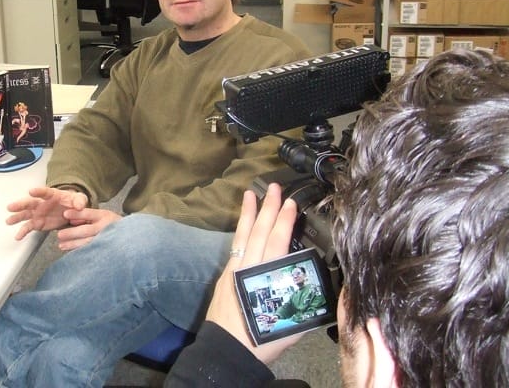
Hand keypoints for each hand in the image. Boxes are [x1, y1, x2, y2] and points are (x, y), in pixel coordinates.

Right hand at [6, 186, 88, 239]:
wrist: (71, 211)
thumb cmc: (73, 202)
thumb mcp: (80, 199)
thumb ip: (79, 201)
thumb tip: (79, 206)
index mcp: (52, 195)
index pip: (44, 192)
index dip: (38, 192)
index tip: (31, 191)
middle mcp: (41, 203)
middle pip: (29, 203)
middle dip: (20, 205)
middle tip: (11, 207)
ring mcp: (37, 213)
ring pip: (25, 214)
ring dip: (17, 217)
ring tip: (8, 221)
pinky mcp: (37, 223)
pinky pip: (28, 227)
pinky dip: (23, 232)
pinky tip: (18, 236)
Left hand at [56, 208, 121, 250]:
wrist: (131, 238)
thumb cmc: (111, 225)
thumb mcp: (101, 216)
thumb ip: (86, 216)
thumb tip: (70, 219)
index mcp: (105, 216)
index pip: (90, 213)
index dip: (77, 214)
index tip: (64, 214)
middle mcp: (106, 228)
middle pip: (88, 230)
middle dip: (72, 233)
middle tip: (59, 234)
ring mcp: (107, 241)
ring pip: (89, 243)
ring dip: (73, 245)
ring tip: (61, 245)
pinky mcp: (106, 252)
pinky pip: (92, 253)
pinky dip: (81, 253)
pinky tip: (72, 255)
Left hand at [205, 183, 299, 364]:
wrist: (227, 351)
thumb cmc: (261, 340)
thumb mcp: (289, 322)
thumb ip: (300, 299)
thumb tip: (314, 283)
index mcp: (264, 278)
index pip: (276, 243)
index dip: (283, 222)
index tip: (290, 204)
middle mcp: (247, 269)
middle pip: (259, 232)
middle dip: (268, 208)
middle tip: (274, 187)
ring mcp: (234, 270)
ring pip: (243, 235)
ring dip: (249, 212)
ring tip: (251, 193)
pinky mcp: (226, 274)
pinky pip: (236, 245)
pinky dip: (240, 230)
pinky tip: (243, 222)